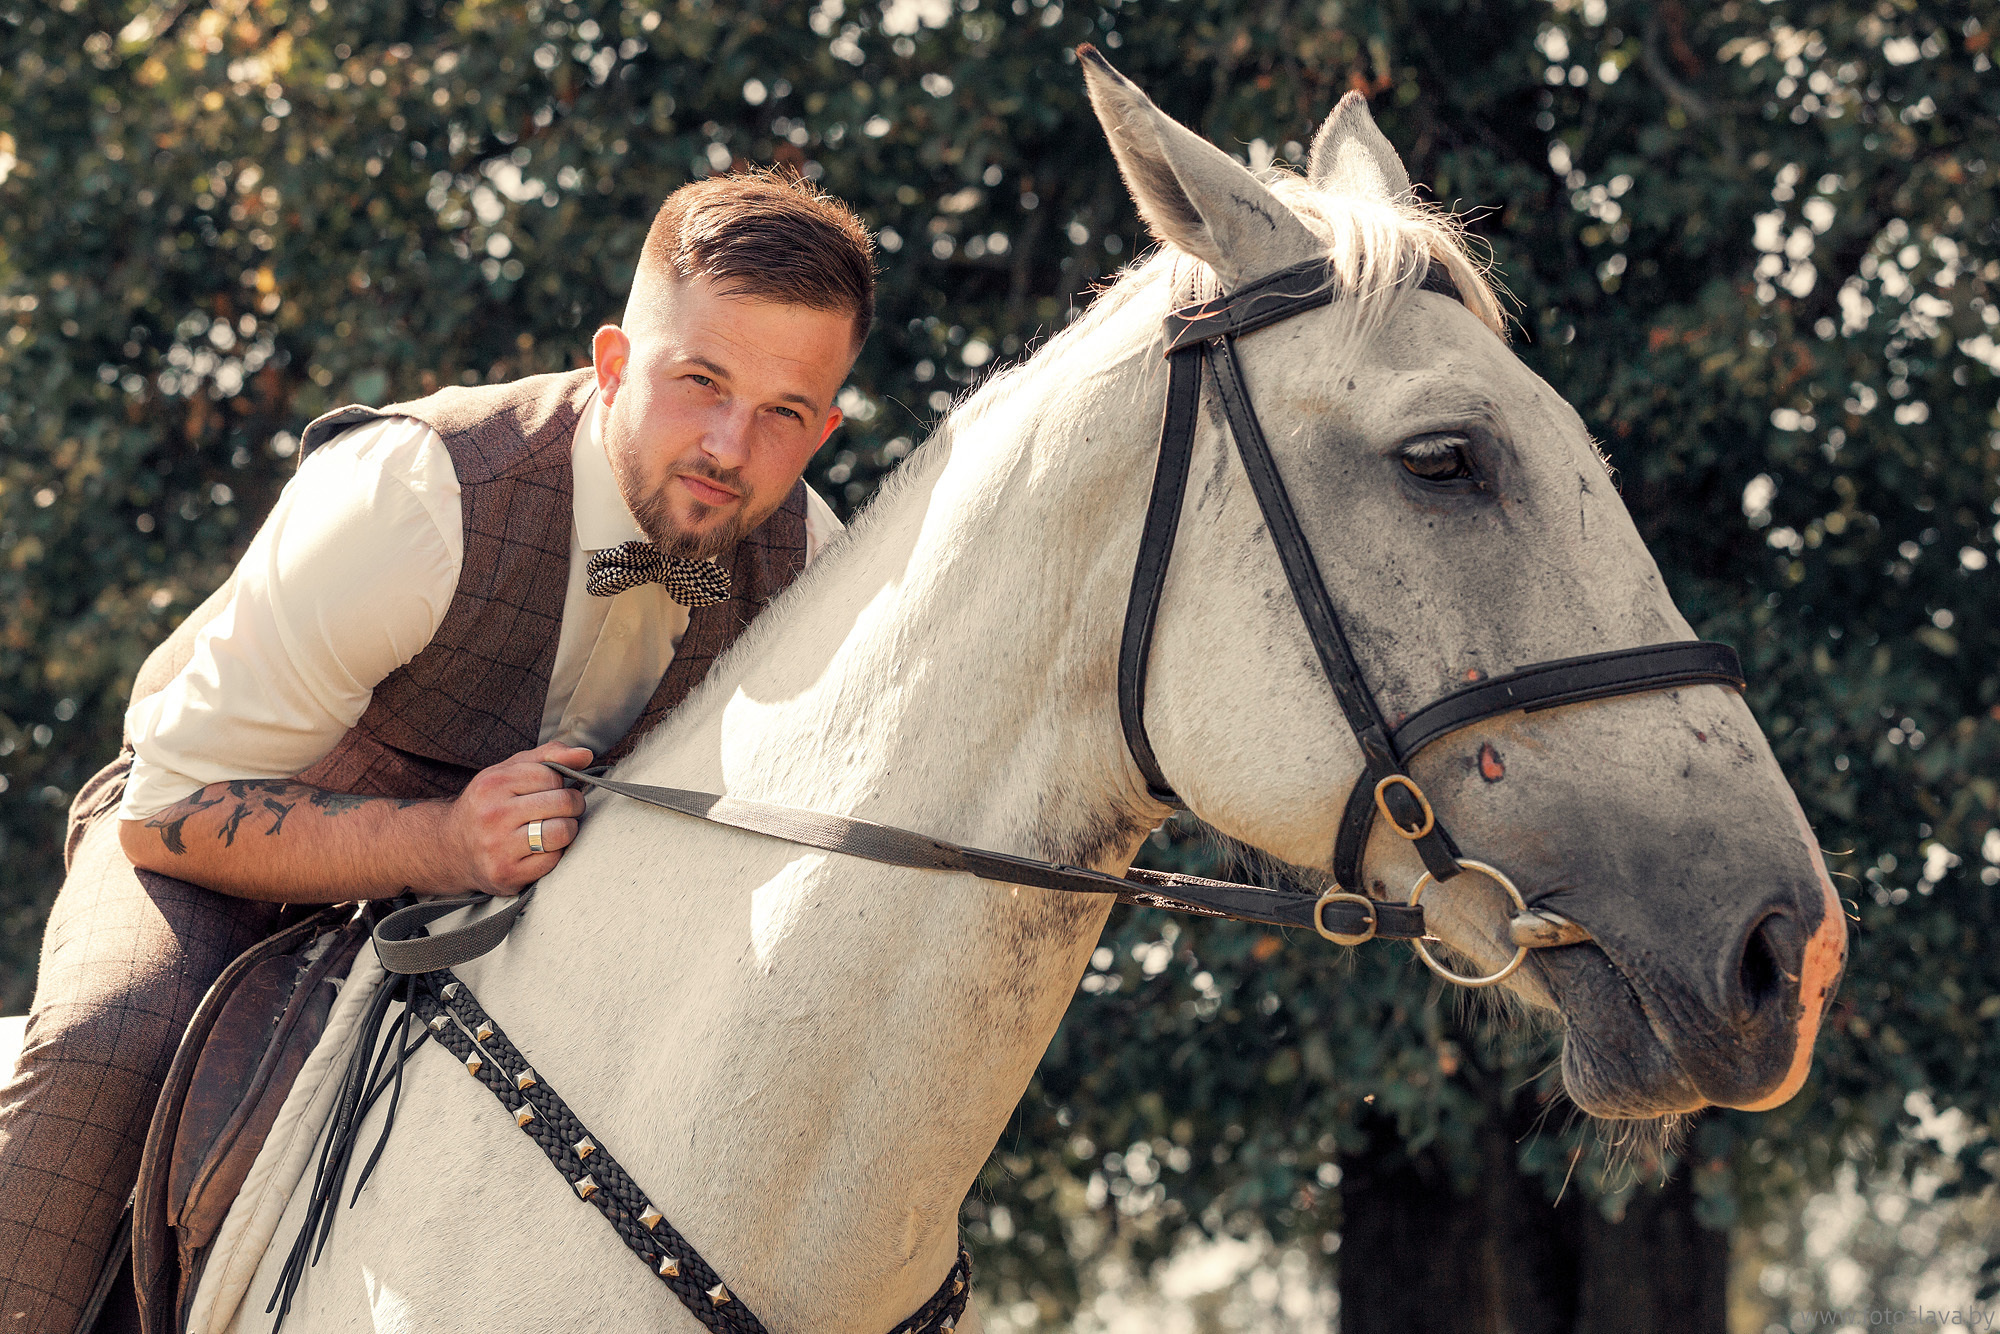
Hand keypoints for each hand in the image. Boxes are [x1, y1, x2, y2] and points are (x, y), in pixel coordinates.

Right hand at [446, 742, 592, 894]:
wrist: (450, 848)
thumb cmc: (488, 805)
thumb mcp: (509, 771)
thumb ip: (549, 756)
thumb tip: (586, 755)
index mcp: (493, 783)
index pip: (552, 776)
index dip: (559, 783)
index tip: (550, 790)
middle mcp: (493, 814)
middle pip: (563, 803)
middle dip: (572, 805)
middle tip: (561, 810)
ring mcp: (499, 846)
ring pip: (562, 832)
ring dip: (567, 830)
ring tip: (555, 827)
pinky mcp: (506, 873)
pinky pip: (553, 861)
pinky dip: (553, 854)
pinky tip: (539, 849)